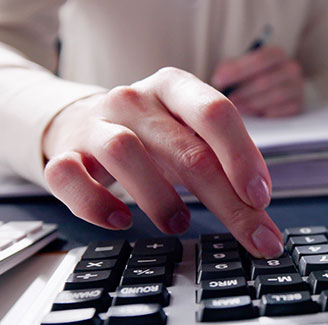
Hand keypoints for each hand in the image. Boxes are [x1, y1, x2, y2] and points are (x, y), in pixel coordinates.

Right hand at [41, 67, 283, 257]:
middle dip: (225, 198)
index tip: (262, 198)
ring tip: (179, 223)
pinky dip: (94, 203)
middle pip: (185, 148)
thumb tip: (262, 219)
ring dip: (159, 197)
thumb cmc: (150, 135)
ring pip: (124, 153)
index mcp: (173, 87)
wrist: (80, 123)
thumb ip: (227, 168)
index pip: (216, 113)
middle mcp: (134, 99)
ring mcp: (96, 125)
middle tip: (250, 233)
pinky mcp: (64, 155)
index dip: (243, 157)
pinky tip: (120, 221)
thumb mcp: (190, 137)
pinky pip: (69, 176)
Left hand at [211, 46, 303, 117]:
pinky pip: (283, 111)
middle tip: (227, 100)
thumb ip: (228, 68)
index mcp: (276, 54)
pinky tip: (254, 114)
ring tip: (237, 108)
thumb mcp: (240, 67)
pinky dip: (266, 113)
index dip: (237, 70)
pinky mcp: (298, 106)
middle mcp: (291, 69)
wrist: (276, 90)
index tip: (218, 80)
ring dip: (252, 104)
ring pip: (275, 97)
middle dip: (243, 91)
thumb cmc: (252, 77)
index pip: (259, 59)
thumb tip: (219, 79)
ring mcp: (297, 88)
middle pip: (265, 80)